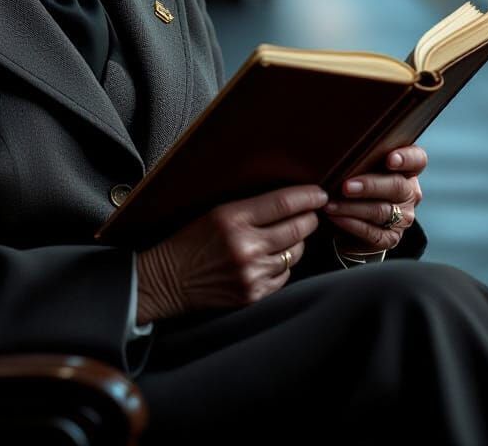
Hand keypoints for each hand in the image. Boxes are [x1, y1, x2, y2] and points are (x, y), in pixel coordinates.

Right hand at [135, 184, 327, 322]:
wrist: (168, 279)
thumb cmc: (191, 240)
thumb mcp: (216, 212)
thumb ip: (252, 208)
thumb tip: (292, 201)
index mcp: (232, 218)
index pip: (283, 203)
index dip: (308, 196)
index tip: (319, 193)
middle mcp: (245, 246)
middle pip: (297, 228)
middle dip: (310, 218)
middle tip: (312, 212)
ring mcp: (251, 273)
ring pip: (295, 253)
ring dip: (298, 242)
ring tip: (291, 234)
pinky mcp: (254, 294)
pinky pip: (285, 275)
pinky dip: (284, 264)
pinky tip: (273, 257)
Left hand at [321, 145, 426, 251]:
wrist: (353, 222)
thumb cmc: (355, 183)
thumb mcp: (359, 167)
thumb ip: (357, 157)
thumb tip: (335, 149)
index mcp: (406, 169)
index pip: (417, 159)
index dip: (406, 158)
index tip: (390, 159)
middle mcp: (409, 192)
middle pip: (396, 186)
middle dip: (369, 186)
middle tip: (346, 186)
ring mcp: (402, 217)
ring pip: (381, 211)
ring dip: (352, 207)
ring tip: (330, 204)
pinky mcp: (390, 238)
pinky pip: (373, 233)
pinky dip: (351, 224)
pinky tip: (335, 217)